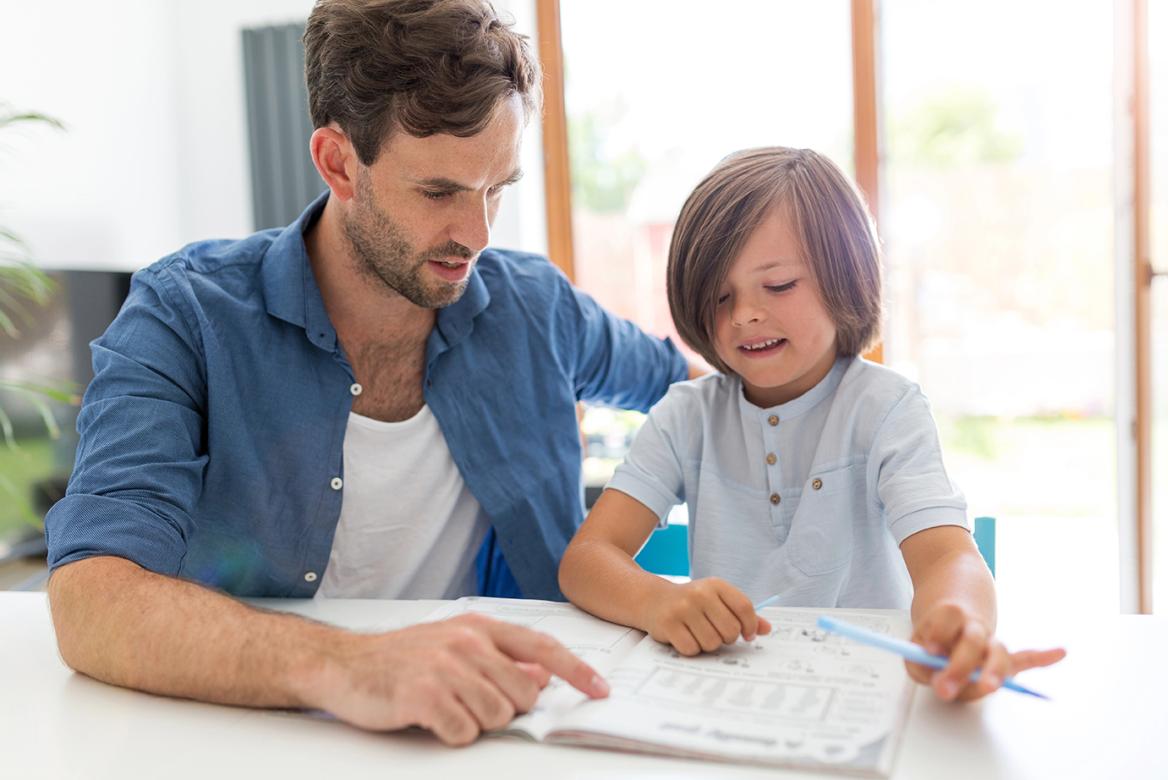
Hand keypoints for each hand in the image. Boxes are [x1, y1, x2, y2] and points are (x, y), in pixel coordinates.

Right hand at [303, 613, 608, 744]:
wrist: (345, 665)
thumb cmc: (401, 657)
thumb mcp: (456, 645)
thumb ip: (500, 657)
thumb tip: (542, 673)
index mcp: (479, 627)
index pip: (542, 646)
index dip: (576, 670)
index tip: (600, 689)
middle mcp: (466, 642)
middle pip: (523, 694)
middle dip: (506, 710)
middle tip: (470, 703)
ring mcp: (446, 667)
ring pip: (497, 716)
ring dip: (476, 723)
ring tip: (448, 708)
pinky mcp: (425, 694)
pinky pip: (465, 732)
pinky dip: (452, 734)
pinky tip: (432, 719)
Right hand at [642, 577, 770, 655]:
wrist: (653, 599)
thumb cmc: (692, 603)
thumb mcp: (717, 600)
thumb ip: (741, 614)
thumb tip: (767, 629)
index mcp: (715, 585)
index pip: (744, 607)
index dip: (750, 625)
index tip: (746, 635)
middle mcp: (699, 593)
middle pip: (730, 629)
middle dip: (727, 638)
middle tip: (716, 632)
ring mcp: (682, 608)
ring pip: (712, 643)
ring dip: (707, 644)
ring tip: (698, 633)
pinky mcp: (668, 624)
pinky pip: (692, 649)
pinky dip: (691, 649)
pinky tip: (685, 637)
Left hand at [909, 602, 1065, 700]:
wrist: (954, 607)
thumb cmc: (933, 633)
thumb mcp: (914, 642)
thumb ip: (917, 660)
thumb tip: (932, 674)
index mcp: (950, 616)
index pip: (947, 619)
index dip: (938, 632)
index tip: (929, 648)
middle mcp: (974, 627)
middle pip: (972, 641)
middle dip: (959, 666)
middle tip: (944, 686)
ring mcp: (990, 641)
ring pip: (998, 652)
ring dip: (995, 670)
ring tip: (989, 685)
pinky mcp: (1001, 655)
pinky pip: (1024, 658)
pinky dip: (1041, 657)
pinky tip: (1059, 652)